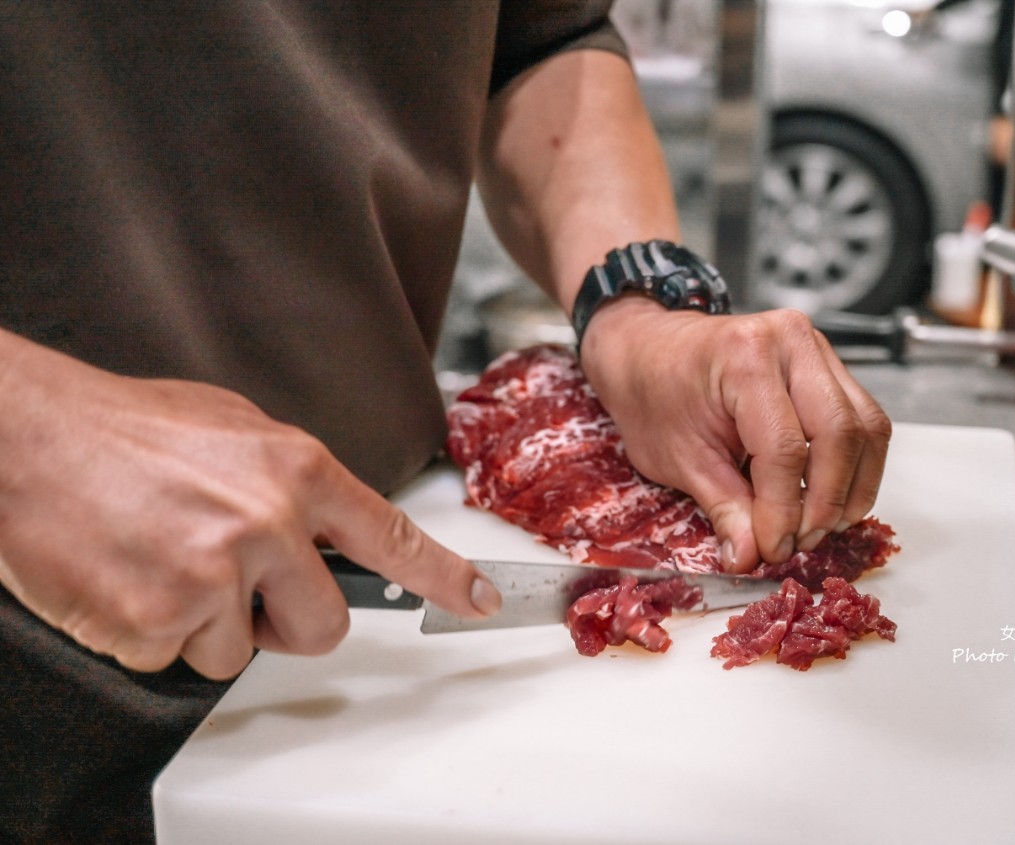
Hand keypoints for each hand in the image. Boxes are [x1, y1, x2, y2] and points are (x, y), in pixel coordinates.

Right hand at [0, 334, 499, 679]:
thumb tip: (326, 524)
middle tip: (237, 590)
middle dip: (287, 624)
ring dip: (204, 626)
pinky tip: (123, 578)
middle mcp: (269, 523)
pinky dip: (148, 633)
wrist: (24, 436)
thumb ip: (291, 480)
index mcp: (298, 470)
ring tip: (158, 562)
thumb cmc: (122, 428)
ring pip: (240, 651)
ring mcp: (215, 574)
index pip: (394, 537)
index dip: (445, 577)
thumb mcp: (233, 427)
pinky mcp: (158, 619)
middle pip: (325, 627)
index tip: (480, 601)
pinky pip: (174, 658)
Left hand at [579, 300, 890, 573]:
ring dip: (852, 488)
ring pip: (866, 428)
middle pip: (839, 433)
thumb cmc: (655, 394)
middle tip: (800, 542)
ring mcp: (817, 350)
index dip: (785, 509)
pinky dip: (856, 467)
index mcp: (744, 357)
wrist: (650, 352)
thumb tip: (750, 557)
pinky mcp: (831, 366)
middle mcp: (791, 342)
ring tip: (819, 526)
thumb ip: (724, 508)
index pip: (785, 447)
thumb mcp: (678, 459)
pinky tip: (832, 499)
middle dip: (826, 502)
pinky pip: (865, 421)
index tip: (773, 548)